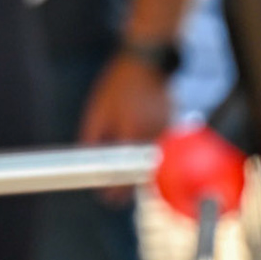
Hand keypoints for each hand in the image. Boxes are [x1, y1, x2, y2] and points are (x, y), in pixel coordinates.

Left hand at [79, 51, 170, 202]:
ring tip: (124, 184)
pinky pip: (160, 150)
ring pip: (154, 163)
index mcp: (132, 130)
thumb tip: (87, 161)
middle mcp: (152, 133)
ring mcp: (166, 130)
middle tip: (114, 198)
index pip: (125, 171)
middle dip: (129, 188)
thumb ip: (92, 135)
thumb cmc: (117, 84)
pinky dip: (150, 158)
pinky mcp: (173, 125)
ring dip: (140, 174)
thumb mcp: (97, 109)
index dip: (116, 189)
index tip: (106, 198)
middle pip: (142, 172)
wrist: (146, 61)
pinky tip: (138, 163)